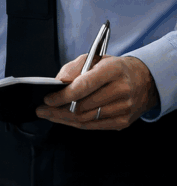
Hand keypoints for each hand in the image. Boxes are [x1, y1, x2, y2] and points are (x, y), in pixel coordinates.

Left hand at [35, 54, 158, 129]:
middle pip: (83, 106)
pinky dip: (76, 124)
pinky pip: (94, 126)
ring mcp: (124, 108)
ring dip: (63, 119)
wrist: (144, 80)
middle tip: (41, 109)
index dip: (63, 95)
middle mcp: (122, 90)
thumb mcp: (94, 58)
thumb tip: (58, 84)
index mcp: (113, 70)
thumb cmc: (113, 68)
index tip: (47, 99)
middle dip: (58, 110)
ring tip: (49, 115)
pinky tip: (64, 120)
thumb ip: (73, 69)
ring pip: (86, 119)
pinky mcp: (123, 122)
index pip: (84, 86)